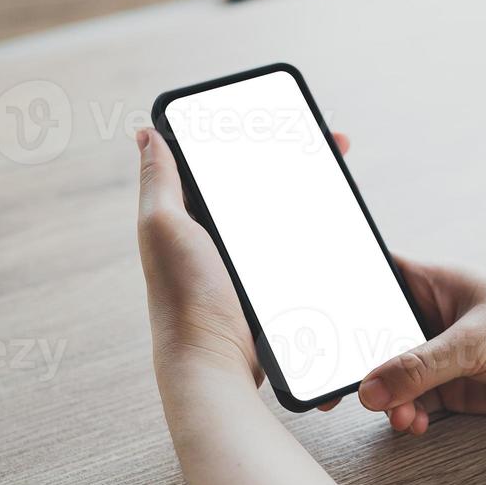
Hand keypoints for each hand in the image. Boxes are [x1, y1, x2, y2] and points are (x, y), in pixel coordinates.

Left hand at [136, 127, 350, 403]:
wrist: (214, 364)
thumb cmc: (183, 298)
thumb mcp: (163, 225)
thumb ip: (158, 179)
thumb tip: (143, 133)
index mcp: (187, 215)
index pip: (223, 160)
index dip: (254, 135)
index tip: (289, 121)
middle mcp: (212, 236)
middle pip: (261, 184)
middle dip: (298, 160)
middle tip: (333, 144)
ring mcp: (242, 263)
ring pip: (283, 215)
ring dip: (313, 195)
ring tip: (343, 177)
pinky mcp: (267, 287)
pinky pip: (295, 250)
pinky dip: (318, 234)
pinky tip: (340, 226)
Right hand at [357, 262, 485, 434]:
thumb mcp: (474, 343)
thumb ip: (418, 368)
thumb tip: (368, 391)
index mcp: (434, 281)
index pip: (374, 278)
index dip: (343, 295)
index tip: (317, 323)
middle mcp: (434, 316)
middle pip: (378, 337)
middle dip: (362, 365)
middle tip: (341, 391)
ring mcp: (445, 354)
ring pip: (395, 377)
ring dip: (390, 400)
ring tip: (401, 418)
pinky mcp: (458, 387)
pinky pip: (417, 402)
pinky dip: (410, 415)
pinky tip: (415, 425)